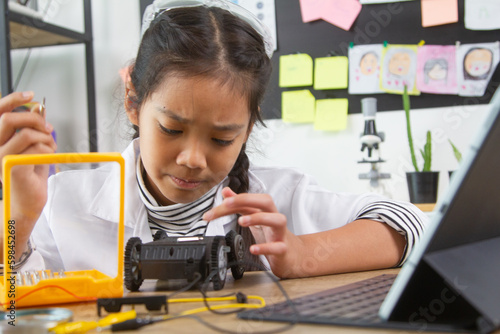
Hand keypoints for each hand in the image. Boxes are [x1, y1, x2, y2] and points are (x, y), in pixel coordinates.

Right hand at [0, 92, 55, 254]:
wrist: (27, 201)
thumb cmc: (29, 175)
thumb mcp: (32, 146)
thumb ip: (32, 128)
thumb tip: (37, 108)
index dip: (12, 99)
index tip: (31, 94)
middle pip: (9, 119)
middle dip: (34, 119)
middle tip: (48, 128)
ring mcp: (0, 157)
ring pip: (26, 134)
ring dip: (45, 138)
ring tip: (50, 147)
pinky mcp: (12, 166)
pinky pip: (35, 148)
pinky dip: (47, 149)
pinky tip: (48, 156)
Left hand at [203, 187, 303, 277]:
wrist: (293, 255)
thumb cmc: (272, 234)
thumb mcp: (254, 218)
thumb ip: (240, 205)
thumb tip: (226, 191)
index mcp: (264, 210)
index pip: (247, 200)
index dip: (231, 201)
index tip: (212, 210)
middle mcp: (274, 218)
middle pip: (266, 201)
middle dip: (247, 199)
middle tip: (227, 203)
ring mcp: (280, 233)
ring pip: (277, 219)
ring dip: (259, 218)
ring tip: (241, 221)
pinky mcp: (284, 249)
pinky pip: (277, 246)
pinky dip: (265, 247)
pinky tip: (253, 249)